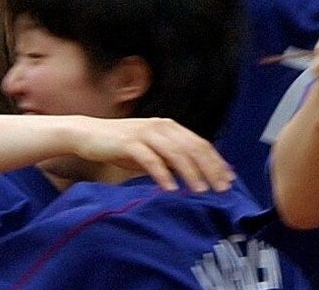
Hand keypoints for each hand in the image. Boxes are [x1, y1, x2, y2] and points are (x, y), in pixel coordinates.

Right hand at [68, 115, 234, 191]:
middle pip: (193, 148)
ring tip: (201, 191)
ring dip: (190, 173)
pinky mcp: (130, 142)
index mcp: (171, 127)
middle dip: (210, 169)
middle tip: (222, 189)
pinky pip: (150, 160)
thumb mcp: (152, 152)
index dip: (217, 161)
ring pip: (176, 153)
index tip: (229, 179)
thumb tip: (197, 174)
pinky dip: (162, 174)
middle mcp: (162, 126)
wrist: (88, 135)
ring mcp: (146, 133)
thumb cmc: (122, 146)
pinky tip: (170, 188)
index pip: (200, 144)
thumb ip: (172, 160)